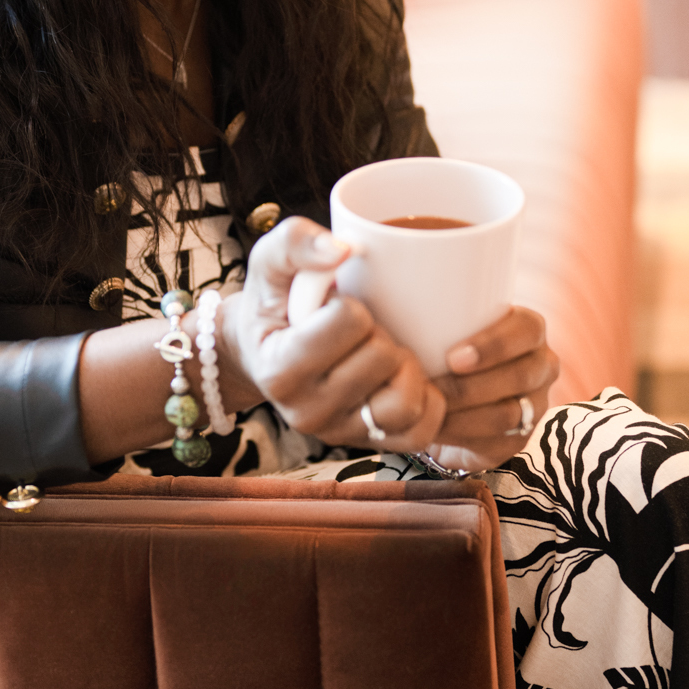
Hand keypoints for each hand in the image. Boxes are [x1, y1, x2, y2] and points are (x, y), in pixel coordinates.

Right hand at [220, 217, 446, 451]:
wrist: (262, 353)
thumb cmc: (272, 303)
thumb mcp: (269, 262)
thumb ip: (295, 242)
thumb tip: (344, 249)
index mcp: (279, 369)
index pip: (348, 321)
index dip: (350, 305)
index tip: (330, 310)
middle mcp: (305, 412)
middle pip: (382, 357)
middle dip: (378, 333)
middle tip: (356, 331)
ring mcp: (337, 434)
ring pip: (404, 401)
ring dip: (404, 367)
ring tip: (381, 353)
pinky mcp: (367, 445)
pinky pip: (420, 433)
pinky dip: (426, 401)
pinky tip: (405, 377)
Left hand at [430, 305, 557, 470]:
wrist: (442, 396)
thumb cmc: (433, 346)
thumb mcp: (432, 321)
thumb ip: (418, 299)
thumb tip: (374, 264)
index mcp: (527, 329)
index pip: (526, 329)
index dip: (494, 344)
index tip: (452, 357)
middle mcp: (541, 364)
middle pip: (521, 375)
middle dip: (473, 385)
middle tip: (433, 389)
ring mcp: (535, 403)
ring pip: (508, 414)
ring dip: (463, 415)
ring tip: (427, 410)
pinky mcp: (521, 437)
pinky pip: (499, 442)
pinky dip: (464, 438)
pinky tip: (436, 431)